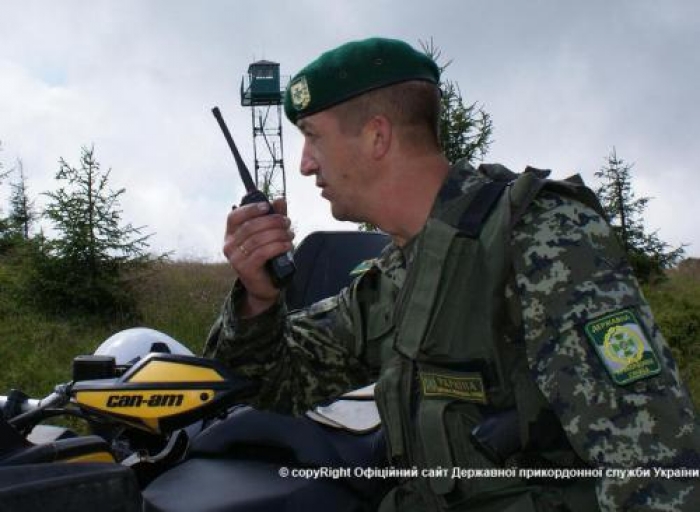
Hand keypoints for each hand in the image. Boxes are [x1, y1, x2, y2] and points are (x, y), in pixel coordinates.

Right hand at [223, 198, 293, 316]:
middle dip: (272, 222)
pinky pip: (262, 253)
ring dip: (278, 234)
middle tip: (287, 222)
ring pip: (257, 239)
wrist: (264, 285)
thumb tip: (280, 199)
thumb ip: (273, 216)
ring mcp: (235, 258)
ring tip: (290, 234)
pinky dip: (278, 246)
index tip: (267, 206)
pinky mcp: (245, 269)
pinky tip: (288, 245)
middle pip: (250, 227)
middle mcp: (229, 245)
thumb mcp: (270, 234)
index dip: (250, 209)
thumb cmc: (265, 256)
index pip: (234, 216)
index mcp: (231, 234)